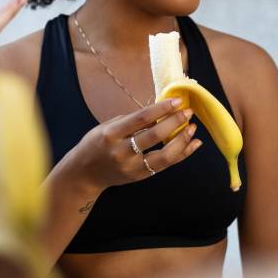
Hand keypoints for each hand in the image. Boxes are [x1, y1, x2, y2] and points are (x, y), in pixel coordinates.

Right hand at [62, 99, 203, 193]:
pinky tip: (193, 144)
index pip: (141, 119)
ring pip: (164, 156)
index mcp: (111, 134)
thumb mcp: (107, 127)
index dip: (161, 108)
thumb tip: (160, 110)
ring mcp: (132, 167)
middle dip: (174, 122)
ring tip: (193, 128)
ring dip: (182, 141)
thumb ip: (132, 121)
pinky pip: (166, 165)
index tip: (177, 100)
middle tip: (188, 111)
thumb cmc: (96, 144)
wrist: (84, 174)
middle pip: (154, 136)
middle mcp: (121, 152)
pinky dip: (182, 154)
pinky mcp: (141, 176)